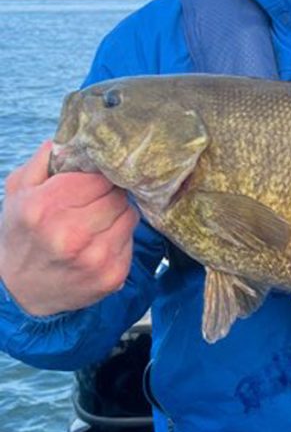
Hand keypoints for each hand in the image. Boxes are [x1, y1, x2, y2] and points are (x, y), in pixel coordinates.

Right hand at [0, 141, 138, 316]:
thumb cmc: (21, 235)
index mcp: (45, 207)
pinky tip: (100, 242)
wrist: (21, 292)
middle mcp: (70, 234)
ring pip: (129, 215)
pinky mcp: (112, 276)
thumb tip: (66, 139)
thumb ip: (42, 162)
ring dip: (117, 214)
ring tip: (97, 221)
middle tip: (96, 200)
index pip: (98, 176)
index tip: (93, 180)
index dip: (98, 176)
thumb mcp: (18, 193)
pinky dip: (120, 237)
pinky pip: (131, 240)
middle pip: (117, 195)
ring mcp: (94, 258)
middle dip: (109, 194)